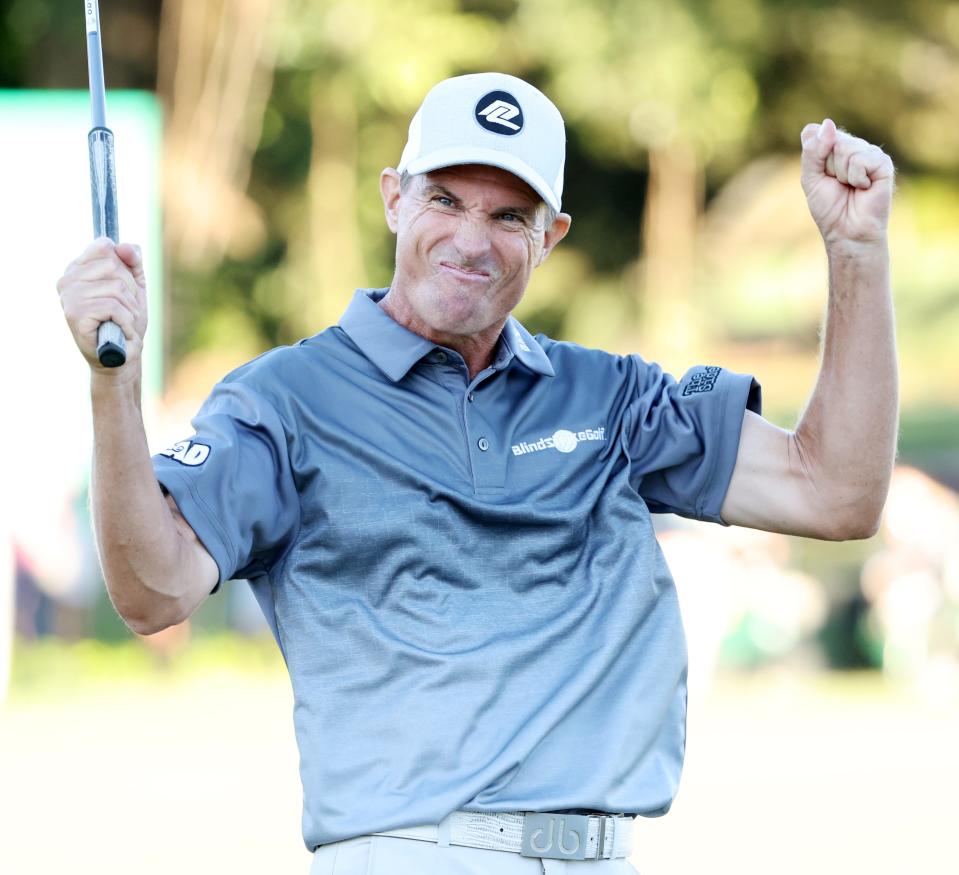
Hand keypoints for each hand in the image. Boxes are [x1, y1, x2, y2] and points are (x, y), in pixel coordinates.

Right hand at [56, 238, 147, 375]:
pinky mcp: (75, 314)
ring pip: (117, 288)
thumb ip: (132, 261)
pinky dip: (126, 321)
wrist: (122, 356)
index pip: (105, 246)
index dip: (124, 267)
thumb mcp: (134, 286)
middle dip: (130, 291)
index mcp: (78, 269)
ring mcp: (69, 296)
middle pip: (114, 266)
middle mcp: (68, 280)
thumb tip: (125, 247)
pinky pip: (114, 306)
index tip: (124, 287)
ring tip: (122, 322)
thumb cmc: (126, 321)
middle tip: (124, 310)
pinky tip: (120, 331)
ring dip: (130, 309)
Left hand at [800, 119, 894, 251]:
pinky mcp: (883, 163)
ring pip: (845, 148)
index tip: (820, 176)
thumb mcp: (810, 179)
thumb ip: (812, 151)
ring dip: (842, 174)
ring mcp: (869, 154)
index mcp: (833, 149)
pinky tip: (864, 187)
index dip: (813, 156)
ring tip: (851, 187)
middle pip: (831, 140)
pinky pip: (861, 159)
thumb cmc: (829, 208)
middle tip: (837, 184)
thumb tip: (828, 123)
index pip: (816, 133)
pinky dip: (856, 177)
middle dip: (827, 167)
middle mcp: (852, 147)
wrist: (847, 232)